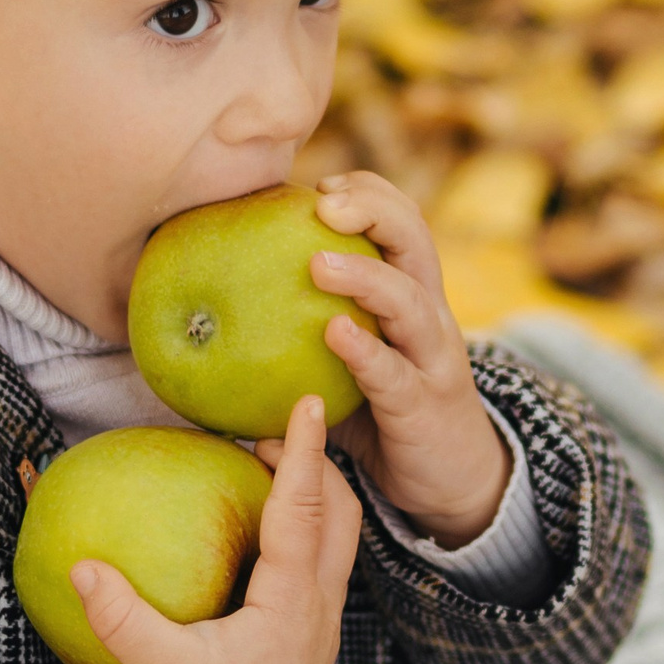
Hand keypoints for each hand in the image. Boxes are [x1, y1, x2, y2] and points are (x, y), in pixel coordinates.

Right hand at [71, 397, 359, 663]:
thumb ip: (121, 618)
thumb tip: (81, 566)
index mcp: (291, 605)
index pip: (302, 510)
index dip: (302, 452)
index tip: (305, 403)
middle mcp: (320, 610)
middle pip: (340, 514)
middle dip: (317, 464)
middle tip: (274, 430)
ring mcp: (324, 628)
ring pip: (340, 542)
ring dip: (317, 498)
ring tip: (273, 470)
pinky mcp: (313, 644)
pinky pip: (326, 569)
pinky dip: (310, 533)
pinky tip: (268, 532)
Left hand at [308, 171, 507, 547]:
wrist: (453, 480)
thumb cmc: (385, 415)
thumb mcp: (347, 365)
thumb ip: (302, 336)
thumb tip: (209, 321)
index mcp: (412, 295)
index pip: (400, 222)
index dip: (367, 193)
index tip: (320, 183)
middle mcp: (429, 315)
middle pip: (414, 239)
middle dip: (372, 209)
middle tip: (322, 200)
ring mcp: (432, 358)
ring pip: (409, 300)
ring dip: (364, 275)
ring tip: (318, 262)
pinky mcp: (425, 404)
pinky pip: (394, 373)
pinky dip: (365, 351)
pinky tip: (334, 334)